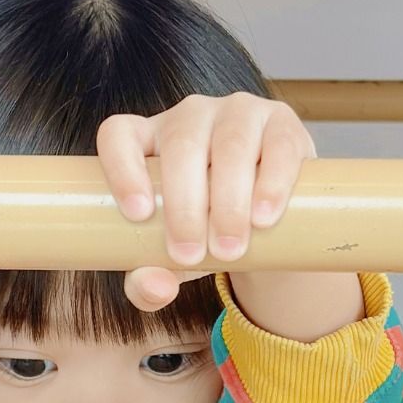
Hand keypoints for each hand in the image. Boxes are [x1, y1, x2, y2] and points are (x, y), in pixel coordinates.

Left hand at [96, 92, 314, 309]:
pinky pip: (278, 146)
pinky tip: (264, 217)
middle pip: (181, 147)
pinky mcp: (283, 123)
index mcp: (147, 141)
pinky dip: (272, 183)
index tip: (137, 214)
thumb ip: (150, 280)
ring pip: (230, 145)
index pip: (119, 135)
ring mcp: (238, 114)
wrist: (266, 223)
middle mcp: (189, 118)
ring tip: (229, 249)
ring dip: (228, 201)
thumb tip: (154, 288)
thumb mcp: (171, 260)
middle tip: (191, 255)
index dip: (122, 168)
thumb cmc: (203, 232)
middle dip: (185, 206)